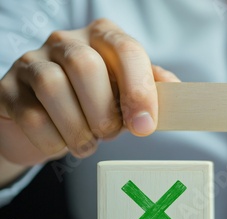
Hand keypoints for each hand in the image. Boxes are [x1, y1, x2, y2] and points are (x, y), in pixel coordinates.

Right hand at [0, 18, 178, 170]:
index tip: (145, 126)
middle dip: (103, 111)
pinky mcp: (7, 89)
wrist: (47, 122)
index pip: (126, 51)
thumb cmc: (94, 104)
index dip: (138, 90)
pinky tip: (62, 143)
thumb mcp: (127, 94)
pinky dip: (53, 140)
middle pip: (85, 66)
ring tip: (87, 142)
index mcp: (103, 38)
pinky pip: (30, 116)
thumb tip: (179, 96)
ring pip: (52, 88)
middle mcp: (66, 42)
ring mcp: (32, 62)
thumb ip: (152, 90)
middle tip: (109, 133)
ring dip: (77, 128)